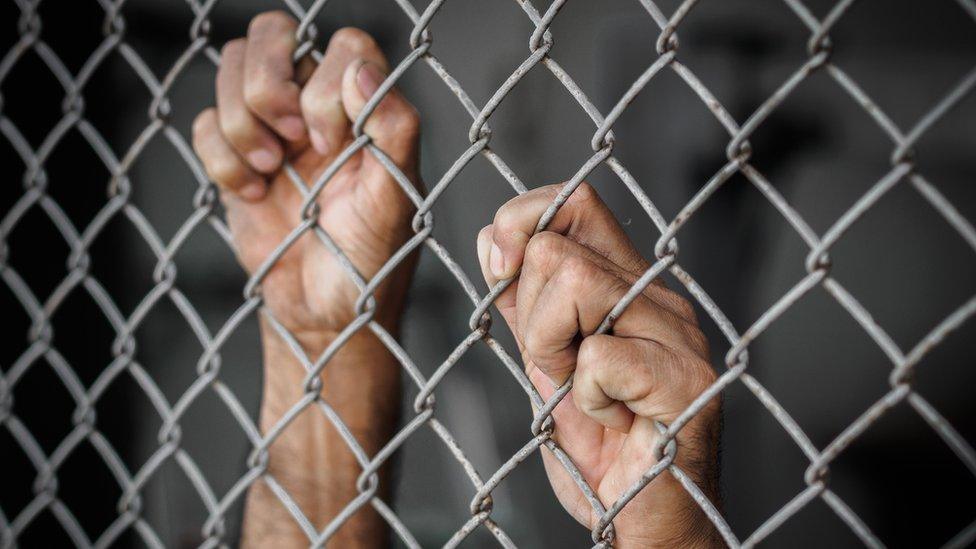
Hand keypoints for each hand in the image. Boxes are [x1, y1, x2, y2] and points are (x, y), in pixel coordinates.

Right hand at [192, 13, 419, 349]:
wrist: (324, 315)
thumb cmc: (370, 261)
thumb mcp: (394, 201)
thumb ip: (393, 130)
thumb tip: (360, 67)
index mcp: (366, 111)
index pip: (345, 43)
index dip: (326, 82)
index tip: (328, 140)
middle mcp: (318, 107)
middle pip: (274, 33)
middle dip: (267, 84)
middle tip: (288, 141)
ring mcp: (273, 128)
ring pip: (231, 67)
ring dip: (240, 124)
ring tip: (268, 173)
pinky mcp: (234, 156)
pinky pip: (204, 122)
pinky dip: (219, 159)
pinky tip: (251, 194)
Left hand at [477, 183, 720, 546]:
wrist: (648, 515)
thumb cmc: (604, 445)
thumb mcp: (548, 363)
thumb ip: (524, 303)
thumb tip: (495, 238)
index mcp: (628, 284)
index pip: (575, 202)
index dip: (523, 220)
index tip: (501, 271)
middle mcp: (658, 296)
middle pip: (555, 245)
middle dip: (530, 317)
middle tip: (562, 368)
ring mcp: (677, 335)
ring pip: (572, 284)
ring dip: (553, 353)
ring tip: (587, 392)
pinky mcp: (685, 379)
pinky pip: (598, 357)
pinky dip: (586, 400)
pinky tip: (614, 420)